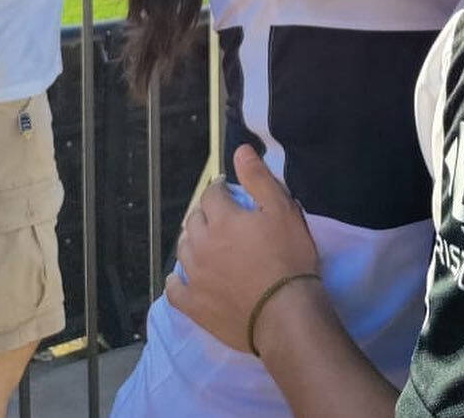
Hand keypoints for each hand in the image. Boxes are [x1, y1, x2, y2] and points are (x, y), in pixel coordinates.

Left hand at [166, 146, 319, 352]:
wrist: (285, 313)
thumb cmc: (289, 257)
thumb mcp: (282, 210)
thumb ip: (259, 179)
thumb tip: (239, 150)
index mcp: (222, 219)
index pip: (212, 194)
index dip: (220, 189)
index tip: (229, 191)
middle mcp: (201, 244)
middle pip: (194, 220)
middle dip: (206, 213)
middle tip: (222, 216)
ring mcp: (195, 277)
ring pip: (183, 250)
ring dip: (192, 240)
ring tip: (206, 242)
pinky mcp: (194, 306)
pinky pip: (174, 289)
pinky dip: (176, 280)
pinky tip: (182, 278)